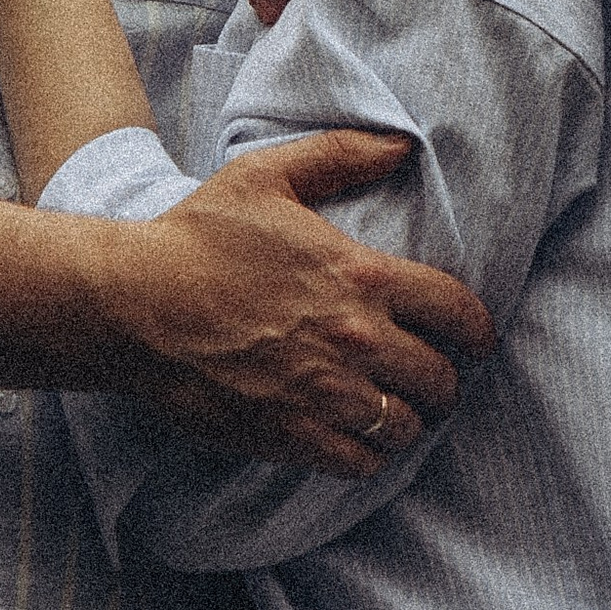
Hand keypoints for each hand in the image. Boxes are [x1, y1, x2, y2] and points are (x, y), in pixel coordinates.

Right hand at [112, 128, 496, 472]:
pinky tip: (358, 438)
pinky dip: (369, 455)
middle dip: (443, 379)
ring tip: (396, 410)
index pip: (458, 313)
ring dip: (408, 420)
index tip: (474, 340)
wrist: (133, 302)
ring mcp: (325, 393)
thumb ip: (341, 155)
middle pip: (440, 379)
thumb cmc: (197, 234)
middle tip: (430, 377)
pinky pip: (361, 463)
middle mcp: (356, 340)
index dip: (476, 330)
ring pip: (406, 427)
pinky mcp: (291, 434)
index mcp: (362, 275)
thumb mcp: (268, 174)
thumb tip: (400, 145)